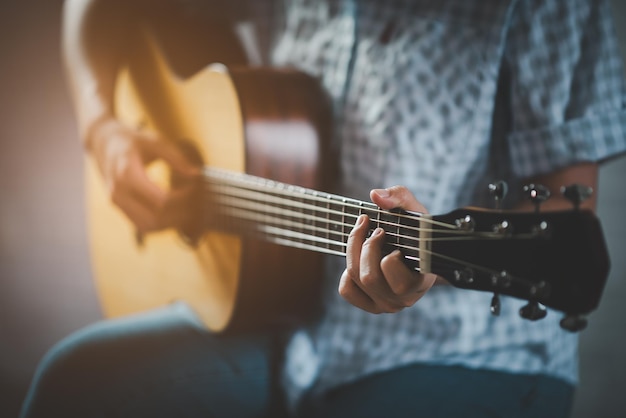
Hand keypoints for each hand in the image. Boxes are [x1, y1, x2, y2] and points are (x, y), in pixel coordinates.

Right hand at [87, 118, 201, 233]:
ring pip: (148, 226)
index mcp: (127, 174)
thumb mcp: (155, 142)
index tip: (194, 189)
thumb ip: (176, 158)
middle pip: (155, 217)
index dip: (181, 199)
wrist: (103, 143)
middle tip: (195, 204)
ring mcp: (117, 203)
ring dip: (170, 223)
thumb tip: (197, 174)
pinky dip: (160, 224)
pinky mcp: (120, 208)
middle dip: (178, 214)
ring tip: (187, 211)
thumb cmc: (132, 141)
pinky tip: (175, 214)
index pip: (160, 199)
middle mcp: (119, 192)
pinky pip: (142, 225)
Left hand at [339, 186, 437, 312]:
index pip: (396, 276)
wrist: (421, 255)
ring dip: (354, 251)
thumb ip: (400, 198)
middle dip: (365, 246)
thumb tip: (375, 195)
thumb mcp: (415, 211)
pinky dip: (347, 273)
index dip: (387, 254)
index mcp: (420, 282)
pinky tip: (360, 260)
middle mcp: (403, 299)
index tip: (387, 232)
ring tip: (365, 236)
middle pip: (369, 277)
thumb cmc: (418, 233)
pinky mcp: (371, 305)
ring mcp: (386, 305)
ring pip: (356, 280)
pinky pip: (346, 290)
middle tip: (375, 229)